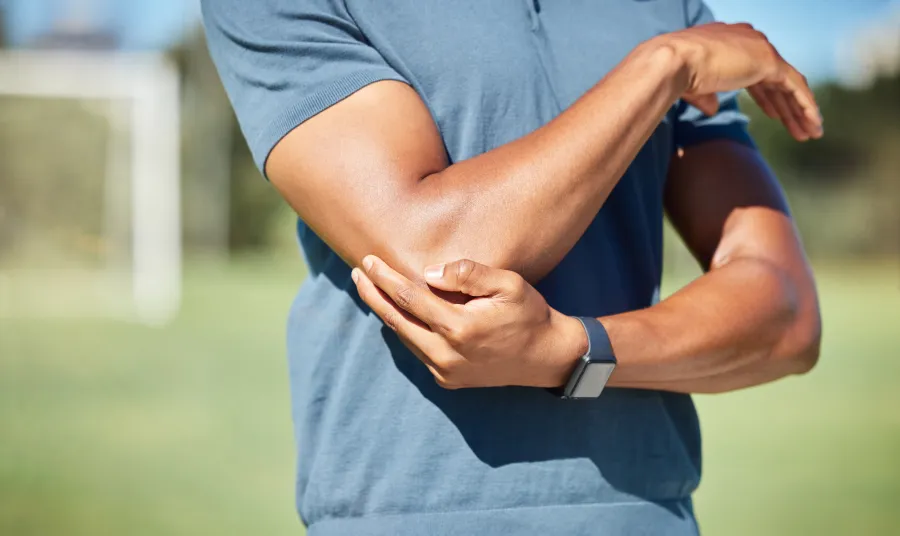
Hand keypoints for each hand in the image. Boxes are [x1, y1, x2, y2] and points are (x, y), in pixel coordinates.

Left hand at [351, 256, 586, 388]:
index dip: (384, 278)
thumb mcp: (508, 284)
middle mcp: (446, 354)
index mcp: (459, 328)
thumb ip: (468, 274)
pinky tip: (398, 313)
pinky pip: (417, 351)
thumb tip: (426, 273)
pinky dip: (404, 331)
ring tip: (371, 289)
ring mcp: (445, 371)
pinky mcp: (448, 380)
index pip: (408, 298)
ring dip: (385, 312)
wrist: (548, 357)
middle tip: (357, 272)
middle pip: (395, 320)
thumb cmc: (530, 314)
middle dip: (372, 294)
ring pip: (403, 338)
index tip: (368, 260)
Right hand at [658, 22, 822, 140]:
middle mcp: (750, 41)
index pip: (757, 72)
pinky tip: (813, 123)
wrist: (676, 62)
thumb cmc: (676, 73)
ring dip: (801, 110)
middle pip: (776, 80)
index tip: (776, 115)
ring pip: (789, 84)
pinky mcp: (768, 61)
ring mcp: (761, 49)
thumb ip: (706, 95)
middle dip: (787, 106)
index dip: (767, 96)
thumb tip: (713, 109)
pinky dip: (806, 105)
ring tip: (811, 132)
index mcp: (732, 43)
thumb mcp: (694, 87)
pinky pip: (795, 86)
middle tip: (799, 128)